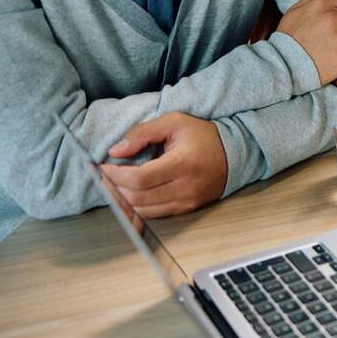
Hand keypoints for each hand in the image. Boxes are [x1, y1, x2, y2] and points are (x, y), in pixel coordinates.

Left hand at [101, 113, 227, 218]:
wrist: (234, 154)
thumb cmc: (202, 136)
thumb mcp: (174, 122)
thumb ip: (143, 133)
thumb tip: (116, 151)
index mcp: (183, 164)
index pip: (140, 178)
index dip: (115, 176)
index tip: (102, 167)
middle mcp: (185, 187)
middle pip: (138, 197)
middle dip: (114, 188)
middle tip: (103, 177)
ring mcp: (187, 201)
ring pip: (143, 210)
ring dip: (123, 200)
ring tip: (113, 186)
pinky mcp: (186, 209)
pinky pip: (154, 214)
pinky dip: (137, 207)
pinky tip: (129, 195)